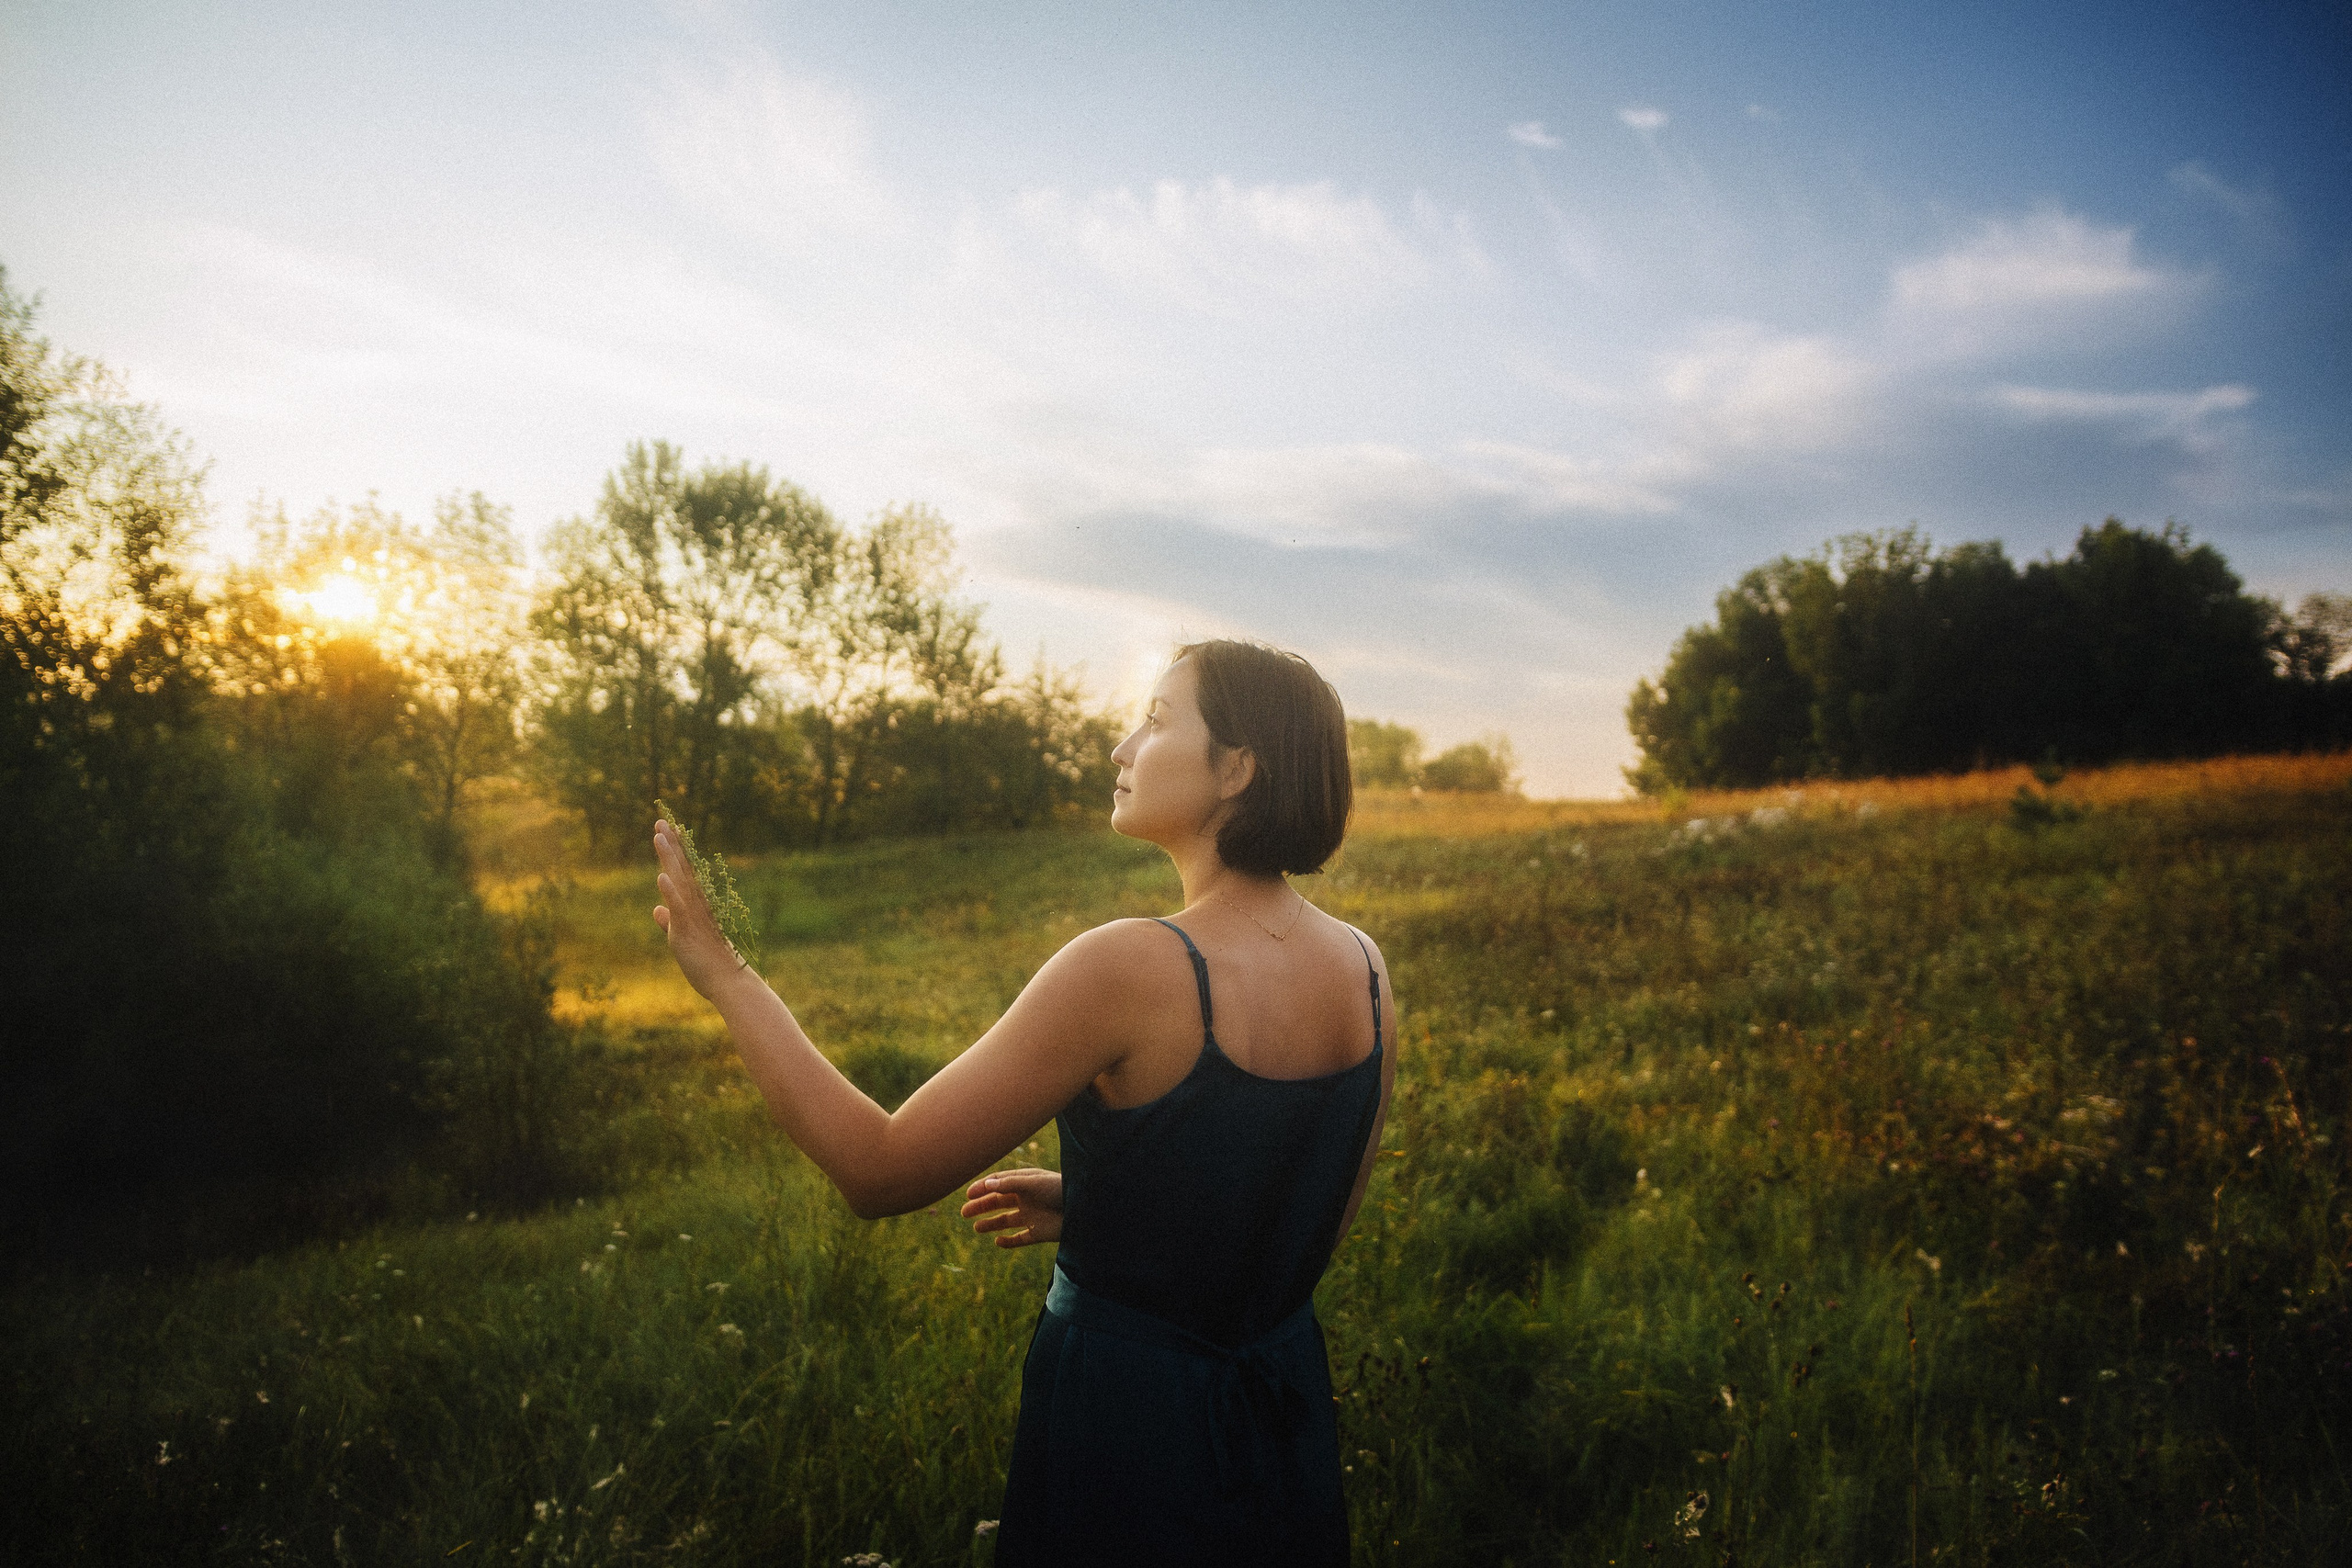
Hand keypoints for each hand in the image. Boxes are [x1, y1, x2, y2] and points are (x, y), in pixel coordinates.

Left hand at [652, 819, 745, 999]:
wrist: (729, 983)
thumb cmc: (709, 964)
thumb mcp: (682, 938)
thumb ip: (669, 921)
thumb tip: (656, 909)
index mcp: (696, 906)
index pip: (684, 873)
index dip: (675, 851)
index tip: (669, 830)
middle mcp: (697, 905)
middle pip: (682, 868)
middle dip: (671, 844)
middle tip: (662, 820)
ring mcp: (693, 916)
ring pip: (680, 881)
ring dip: (670, 858)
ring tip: (660, 836)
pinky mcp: (688, 930)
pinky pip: (679, 907)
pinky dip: (671, 891)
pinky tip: (661, 875)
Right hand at [960, 1167, 1062, 1247]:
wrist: (1084, 1209)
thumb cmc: (1061, 1189)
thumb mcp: (1033, 1183)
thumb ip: (1010, 1183)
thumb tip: (987, 1184)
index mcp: (1026, 1182)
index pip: (999, 1183)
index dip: (983, 1188)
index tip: (968, 1194)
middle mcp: (1027, 1198)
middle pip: (999, 1202)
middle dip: (982, 1206)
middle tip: (964, 1212)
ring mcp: (1033, 1215)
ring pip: (1007, 1221)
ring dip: (991, 1224)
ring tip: (976, 1228)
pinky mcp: (1040, 1232)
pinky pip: (1020, 1238)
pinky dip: (1009, 1242)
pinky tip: (998, 1242)